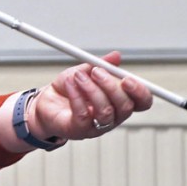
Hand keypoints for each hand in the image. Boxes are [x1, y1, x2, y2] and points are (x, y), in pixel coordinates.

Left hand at [30, 51, 153, 141]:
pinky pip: (83, 114)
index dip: (140, 92)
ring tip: (78, 76)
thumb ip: (100, 64)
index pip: (142, 102)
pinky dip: (76, 96)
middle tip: (96, 72)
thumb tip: (116, 56)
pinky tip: (70, 84)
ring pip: (105, 111)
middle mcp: (112, 117)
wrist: (45, 103)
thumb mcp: (83, 71)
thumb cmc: (68, 89)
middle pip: (125, 107)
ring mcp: (96, 126)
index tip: (127, 78)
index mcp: (118, 102)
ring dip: (92, 89)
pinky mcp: (78, 130)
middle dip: (111, 86)